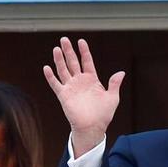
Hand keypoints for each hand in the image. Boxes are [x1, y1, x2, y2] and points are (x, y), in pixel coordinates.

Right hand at [43, 37, 124, 155]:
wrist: (92, 127)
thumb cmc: (103, 114)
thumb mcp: (112, 97)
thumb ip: (114, 84)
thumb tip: (121, 72)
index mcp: (92, 80)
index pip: (87, 61)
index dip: (84, 51)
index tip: (81, 41)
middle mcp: (80, 82)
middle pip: (72, 62)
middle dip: (68, 51)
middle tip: (64, 39)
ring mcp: (71, 88)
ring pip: (63, 70)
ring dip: (59, 59)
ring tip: (56, 48)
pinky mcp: (64, 96)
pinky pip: (56, 84)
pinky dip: (50, 76)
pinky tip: (46, 68)